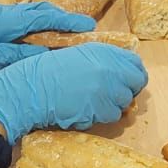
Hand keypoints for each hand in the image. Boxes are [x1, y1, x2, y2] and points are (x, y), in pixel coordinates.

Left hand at [0, 2, 93, 81]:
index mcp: (5, 19)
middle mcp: (2, 13)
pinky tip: (39, 39)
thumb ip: (16, 56)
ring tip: (67, 33)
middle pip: (39, 12)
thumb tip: (46, 56)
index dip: (67, 21)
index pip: (43, 17)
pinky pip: (19, 23)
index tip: (88, 26)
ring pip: (29, 16)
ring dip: (49, 22)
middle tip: (83, 28)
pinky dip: (35, 28)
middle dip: (62, 18)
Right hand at [0, 43, 147, 139]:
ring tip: (92, 102)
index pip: (136, 63)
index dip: (133, 74)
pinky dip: (101, 117)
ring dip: (113, 105)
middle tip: (113, 96)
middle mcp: (110, 68)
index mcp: (104, 51)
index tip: (127, 81)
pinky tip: (85, 111)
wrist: (30, 88)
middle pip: (137, 83)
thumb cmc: (46, 71)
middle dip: (128, 90)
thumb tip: (121, 73)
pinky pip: (111, 117)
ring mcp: (107, 89)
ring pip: (125, 102)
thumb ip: (101, 60)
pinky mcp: (100, 109)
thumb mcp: (77, 55)